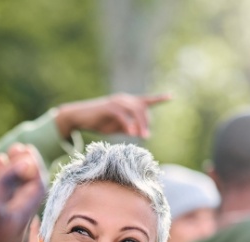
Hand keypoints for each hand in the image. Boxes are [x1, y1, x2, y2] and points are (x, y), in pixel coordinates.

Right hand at [0, 144, 45, 241]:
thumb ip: (7, 184)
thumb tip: (27, 162)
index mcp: (21, 216)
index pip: (38, 185)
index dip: (33, 165)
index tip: (23, 148)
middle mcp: (17, 225)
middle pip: (26, 191)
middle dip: (20, 168)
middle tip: (10, 149)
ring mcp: (5, 233)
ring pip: (11, 200)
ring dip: (6, 179)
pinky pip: (0, 211)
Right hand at [54, 93, 171, 139]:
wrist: (79, 117)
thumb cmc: (98, 122)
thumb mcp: (116, 127)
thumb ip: (128, 128)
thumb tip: (139, 132)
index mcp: (126, 103)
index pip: (145, 100)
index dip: (158, 98)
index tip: (171, 97)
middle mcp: (123, 99)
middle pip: (142, 108)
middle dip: (146, 122)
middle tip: (146, 136)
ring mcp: (116, 102)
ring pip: (134, 110)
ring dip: (140, 124)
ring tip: (142, 136)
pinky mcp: (108, 107)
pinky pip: (122, 115)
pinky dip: (128, 124)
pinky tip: (132, 133)